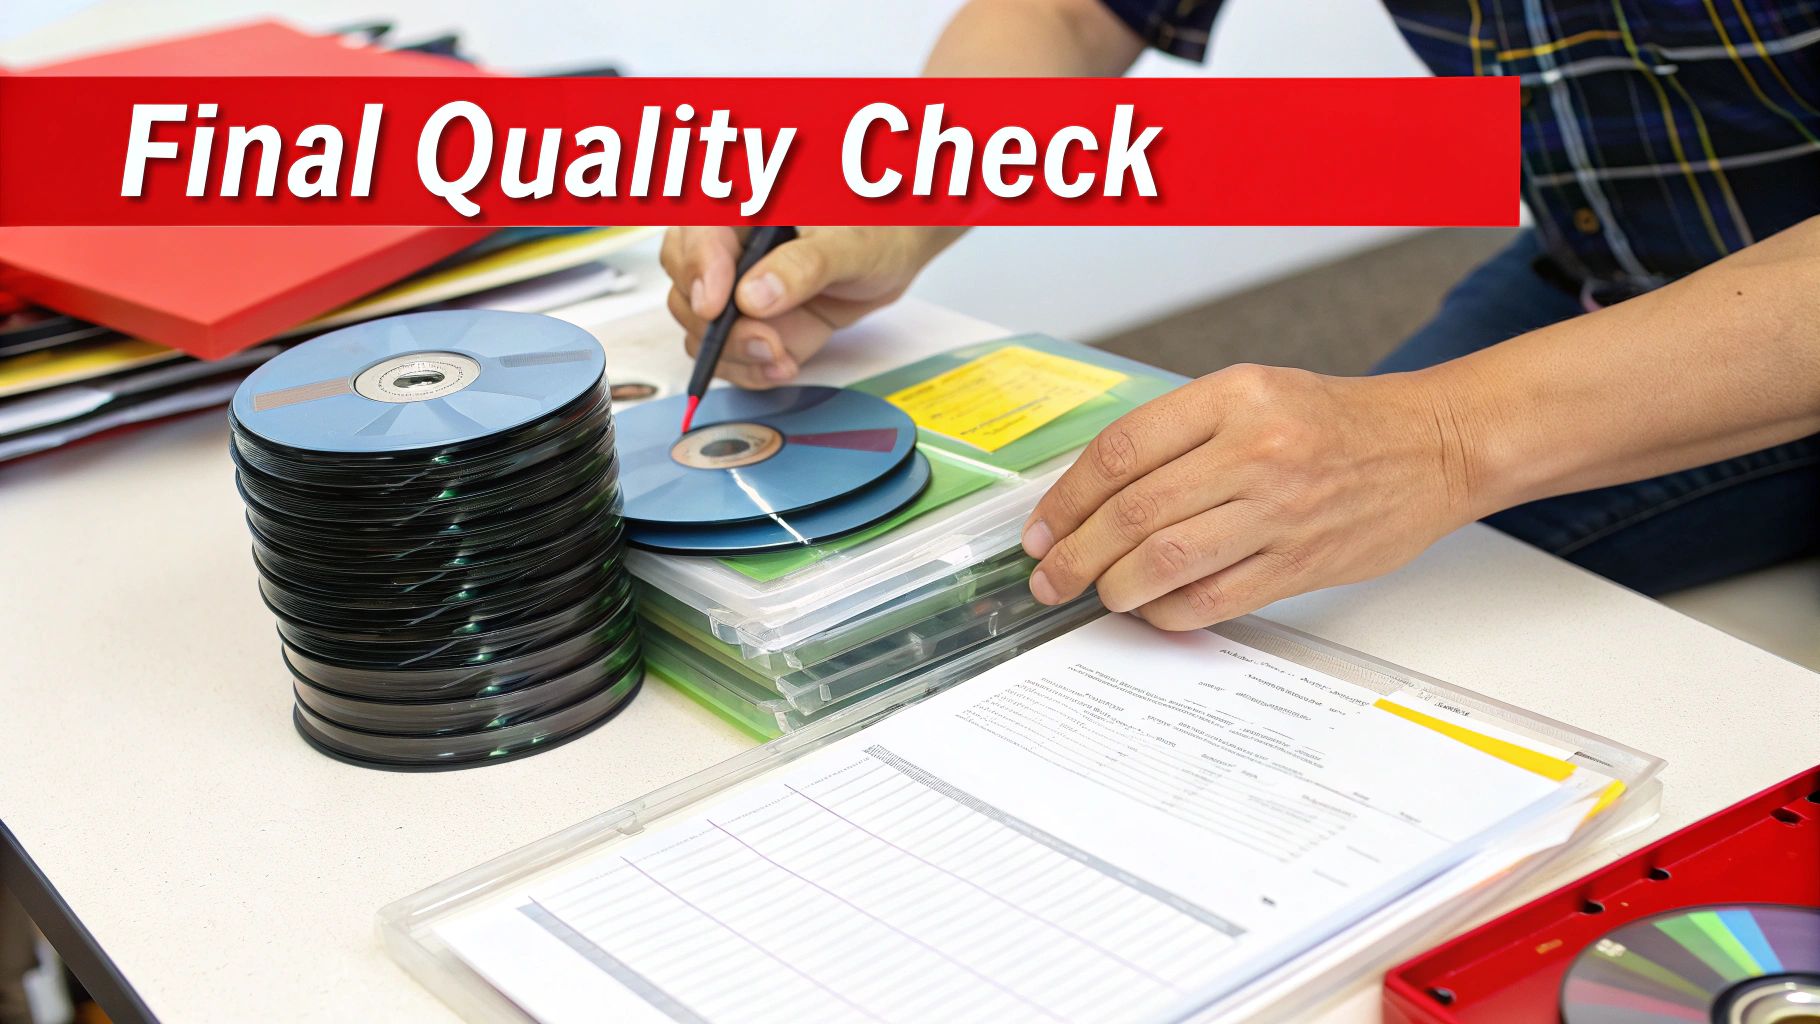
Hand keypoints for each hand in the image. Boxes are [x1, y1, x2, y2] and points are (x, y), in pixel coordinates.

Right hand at [659, 226, 958, 388]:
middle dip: (721, 328)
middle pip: (687, 290)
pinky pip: (728, 355)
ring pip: (700, 330)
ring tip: (782, 360)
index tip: (716, 308)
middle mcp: (728, 250)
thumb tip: (753, 297)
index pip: (696, 237)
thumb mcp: (850, 243)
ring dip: (736, 356)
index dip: (700, 272)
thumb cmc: (875, 228)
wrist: (894, 251)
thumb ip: (804, 266)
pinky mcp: (750, 323)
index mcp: (742, 208)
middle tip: (766, 343)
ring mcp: (736, 291)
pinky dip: (751, 370)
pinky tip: (782, 367)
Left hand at [1021, 364, 1484, 628]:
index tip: (1041, 528)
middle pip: (1134, 511)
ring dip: (1116, 587)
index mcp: (1232, 397)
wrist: (1432, 446)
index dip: (1067, 498)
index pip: (1122, 451)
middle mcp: (1254, 449)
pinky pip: (1215, 597)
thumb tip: (1094, 495)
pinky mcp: (1303, 561)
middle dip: (1076, 553)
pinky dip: (1170, 611)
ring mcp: (1280, 509)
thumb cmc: (1334, 421)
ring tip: (1098, 594)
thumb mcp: (1253, 393)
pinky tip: (1153, 609)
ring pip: (1168, 559)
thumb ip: (1179, 434)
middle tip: (1049, 578)